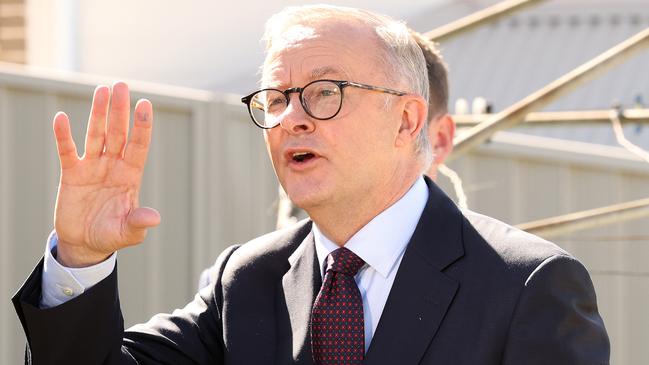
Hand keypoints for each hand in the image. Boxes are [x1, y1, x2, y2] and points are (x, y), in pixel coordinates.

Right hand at [52, 82, 159, 266]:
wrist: (85, 243)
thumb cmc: (111, 235)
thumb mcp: (128, 232)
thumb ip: (138, 223)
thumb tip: (154, 218)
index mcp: (131, 175)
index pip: (139, 146)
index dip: (142, 126)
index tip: (145, 104)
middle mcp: (113, 165)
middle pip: (118, 133)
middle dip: (120, 111)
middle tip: (121, 85)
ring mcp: (92, 167)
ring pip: (96, 134)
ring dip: (98, 113)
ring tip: (102, 90)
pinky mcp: (71, 173)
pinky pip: (67, 150)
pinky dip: (64, 136)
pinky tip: (61, 118)